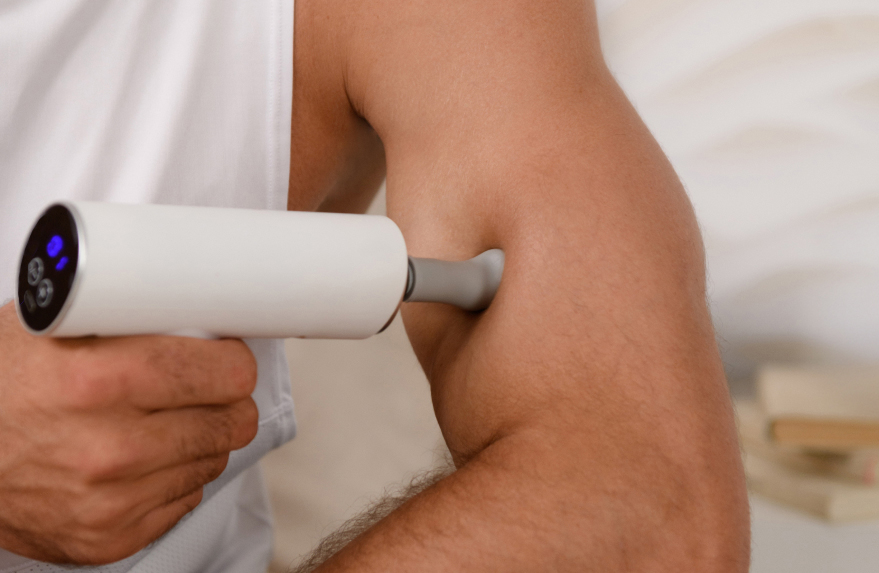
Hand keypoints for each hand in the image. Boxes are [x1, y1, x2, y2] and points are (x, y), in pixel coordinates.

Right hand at [0, 302, 258, 564]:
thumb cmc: (1, 384)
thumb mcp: (57, 326)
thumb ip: (133, 319)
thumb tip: (203, 310)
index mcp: (98, 381)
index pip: (229, 374)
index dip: (231, 362)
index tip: (224, 358)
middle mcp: (109, 447)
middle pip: (232, 422)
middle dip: (222, 400)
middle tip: (201, 388)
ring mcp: (110, 501)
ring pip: (214, 460)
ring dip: (199, 438)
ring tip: (156, 421)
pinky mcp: (109, 538)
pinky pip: (186, 498)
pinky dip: (173, 476)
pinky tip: (139, 458)